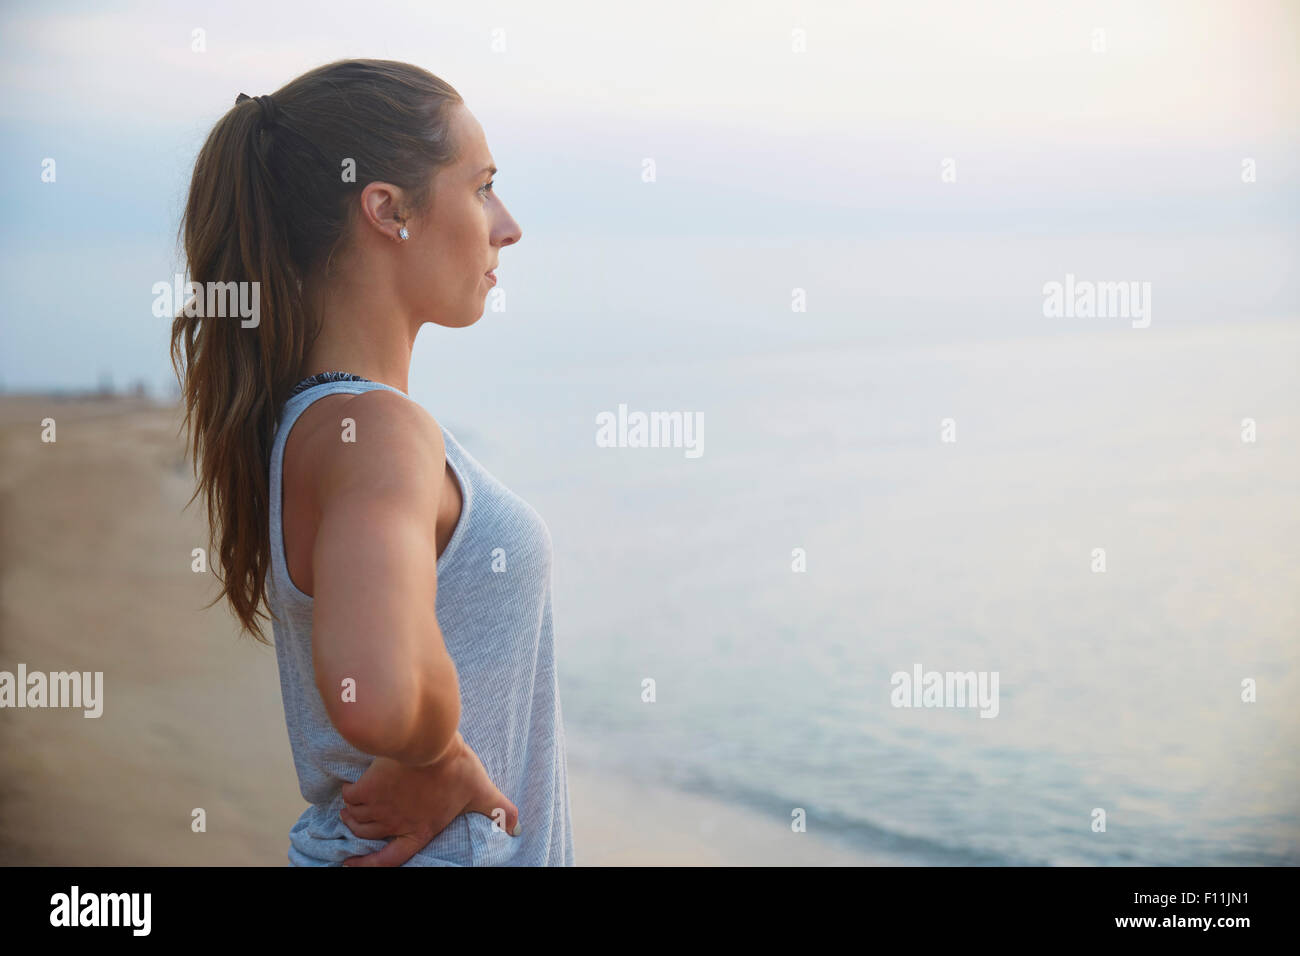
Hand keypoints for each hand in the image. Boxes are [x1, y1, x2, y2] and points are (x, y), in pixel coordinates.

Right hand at [338, 731, 520, 865]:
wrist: (430, 741)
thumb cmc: (457, 767)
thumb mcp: (481, 791)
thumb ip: (498, 809)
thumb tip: (519, 826)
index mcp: (421, 829)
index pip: (391, 860)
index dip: (368, 866)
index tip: (349, 865)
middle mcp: (396, 823)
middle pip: (367, 835)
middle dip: (359, 828)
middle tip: (357, 818)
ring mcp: (380, 807)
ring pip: (355, 818)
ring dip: (352, 812)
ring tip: (355, 803)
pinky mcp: (367, 788)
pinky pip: (349, 796)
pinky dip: (349, 793)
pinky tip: (354, 784)